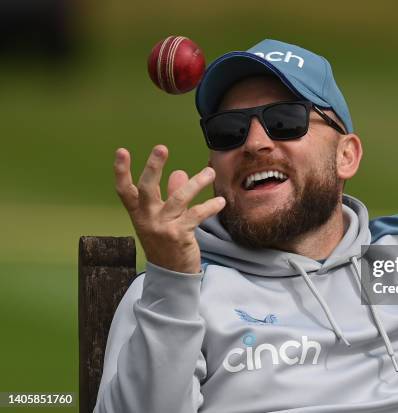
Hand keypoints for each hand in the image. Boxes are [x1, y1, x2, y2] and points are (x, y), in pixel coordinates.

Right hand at [113, 144, 224, 273]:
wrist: (171, 274)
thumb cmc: (166, 241)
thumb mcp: (163, 217)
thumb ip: (171, 194)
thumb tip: (179, 172)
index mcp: (138, 213)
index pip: (125, 190)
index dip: (121, 171)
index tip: (121, 151)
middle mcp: (147, 218)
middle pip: (147, 189)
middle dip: (154, 167)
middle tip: (161, 147)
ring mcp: (162, 227)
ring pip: (179, 198)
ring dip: (196, 183)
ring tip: (210, 172)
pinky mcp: (179, 235)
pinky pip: (196, 215)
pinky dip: (210, 207)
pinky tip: (220, 202)